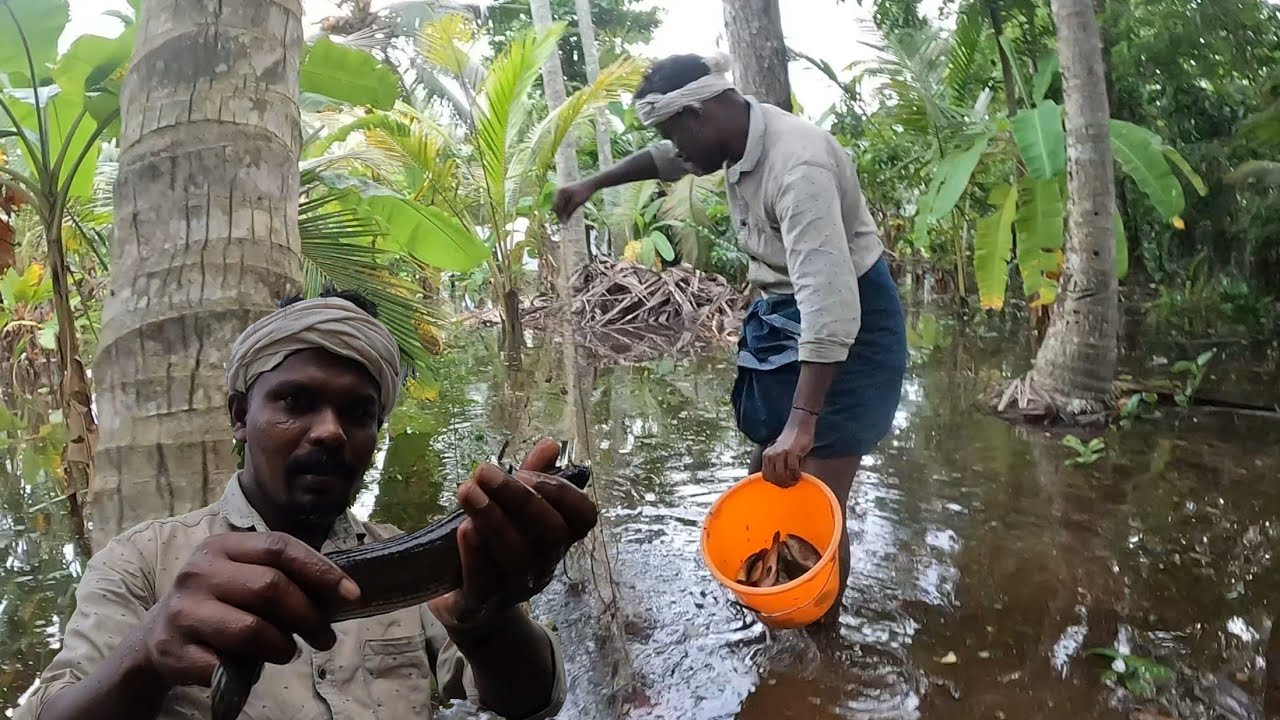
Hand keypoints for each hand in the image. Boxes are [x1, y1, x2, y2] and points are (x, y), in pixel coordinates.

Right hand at [133, 533, 360, 687]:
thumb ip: (282, 577)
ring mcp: (183, 611)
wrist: (156, 639)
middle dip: (309, 615)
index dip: (321, 570)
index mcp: (222, 547)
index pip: (280, 547)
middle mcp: (198, 572)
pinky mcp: (173, 650)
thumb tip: (340, 594)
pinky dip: (247, 670)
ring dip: (283, 646)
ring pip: (251, 629)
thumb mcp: (243, 578)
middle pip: (270, 587)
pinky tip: (250, 667)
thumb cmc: (218, 605)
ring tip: (290, 651)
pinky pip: (225, 665)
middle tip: (326, 636)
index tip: (351, 594)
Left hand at [429, 438, 597, 630]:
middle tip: (485, 472)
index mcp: (557, 538)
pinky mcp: (482, 604)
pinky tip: (463, 529)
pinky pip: (484, 582)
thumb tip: (550, 445)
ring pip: (518, 556)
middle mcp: (544, 563)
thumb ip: (531, 478)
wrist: (469, 606)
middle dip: (521, 499)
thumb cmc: (494, 547)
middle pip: (550, 533)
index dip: (563, 493)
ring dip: (494, 520)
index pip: (584, 517)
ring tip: (468, 492)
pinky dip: (475, 555)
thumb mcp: (511, 509)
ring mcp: (516, 587)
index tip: (527, 472)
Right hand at [551, 182, 594, 221]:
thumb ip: (569, 212)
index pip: (556, 208)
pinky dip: (565, 207)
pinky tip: (571, 209)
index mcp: (560, 193)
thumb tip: (563, 223)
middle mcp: (558, 191)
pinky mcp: (564, 192)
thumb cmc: (584, 193)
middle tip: (567, 220)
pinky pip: (562, 202)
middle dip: (561, 214)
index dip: (560, 217)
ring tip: (571, 214)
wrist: (590, 184)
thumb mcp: (576, 203)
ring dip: (563, 211)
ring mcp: (560, 191)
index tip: (565, 223)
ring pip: (559, 205)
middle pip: (556, 207)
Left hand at [761, 415, 815, 487]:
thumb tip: (780, 481)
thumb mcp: (778, 452)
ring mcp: (780, 454)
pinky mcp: (791, 453)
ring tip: (795, 480)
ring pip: (782, 476)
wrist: (799, 426)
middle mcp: (771, 455)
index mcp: (766, 456)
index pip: (766, 476)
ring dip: (790, 481)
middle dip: (783, 484)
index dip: (775, 482)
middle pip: (774, 478)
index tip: (783, 483)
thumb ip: (776, 464)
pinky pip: (793, 471)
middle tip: (791, 484)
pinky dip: (796, 476)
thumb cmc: (791, 442)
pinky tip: (799, 475)